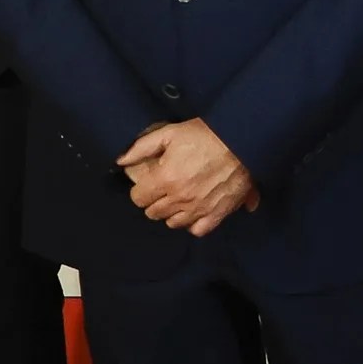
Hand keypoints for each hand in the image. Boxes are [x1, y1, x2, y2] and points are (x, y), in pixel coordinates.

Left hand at [117, 118, 259, 235]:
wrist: (242, 140)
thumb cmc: (205, 134)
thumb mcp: (169, 133)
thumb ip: (141, 148)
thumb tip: (120, 161)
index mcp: (165, 179)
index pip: (139, 198)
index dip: (140, 190)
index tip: (148, 184)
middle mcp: (180, 198)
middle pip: (154, 213)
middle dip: (154, 201)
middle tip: (162, 190)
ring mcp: (199, 208)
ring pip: (174, 223)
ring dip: (172, 213)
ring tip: (178, 201)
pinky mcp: (218, 213)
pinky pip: (198, 230)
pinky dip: (193, 224)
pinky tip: (194, 212)